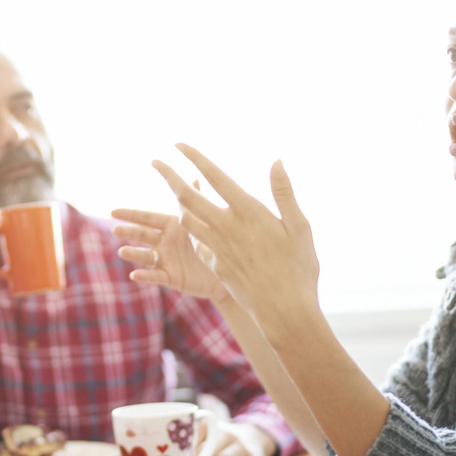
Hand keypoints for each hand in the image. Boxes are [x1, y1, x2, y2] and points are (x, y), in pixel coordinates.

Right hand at [110, 207, 227, 301]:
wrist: (227, 270)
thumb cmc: (215, 243)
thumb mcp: (204, 221)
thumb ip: (195, 203)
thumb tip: (194, 177)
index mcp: (171, 226)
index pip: (147, 218)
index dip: (130, 215)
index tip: (113, 211)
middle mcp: (165, 242)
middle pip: (142, 236)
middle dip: (129, 232)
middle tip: (115, 230)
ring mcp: (166, 260)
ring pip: (145, 256)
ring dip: (133, 254)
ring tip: (122, 252)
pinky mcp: (171, 277)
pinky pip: (156, 276)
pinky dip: (145, 275)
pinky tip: (135, 274)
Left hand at [150, 144, 319, 335]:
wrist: (283, 310)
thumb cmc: (298, 268)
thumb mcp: (299, 227)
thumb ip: (283, 193)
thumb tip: (277, 161)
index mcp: (248, 212)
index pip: (216, 177)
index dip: (195, 159)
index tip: (178, 145)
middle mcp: (226, 228)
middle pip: (188, 197)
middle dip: (169, 177)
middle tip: (156, 162)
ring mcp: (217, 248)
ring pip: (186, 219)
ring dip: (174, 202)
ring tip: (169, 189)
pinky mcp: (215, 265)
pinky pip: (196, 242)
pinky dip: (190, 228)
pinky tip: (188, 223)